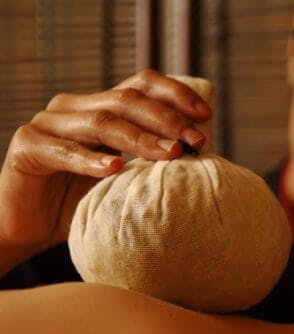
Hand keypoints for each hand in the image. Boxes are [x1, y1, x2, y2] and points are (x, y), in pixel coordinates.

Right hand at [0, 69, 211, 257]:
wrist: (31, 228)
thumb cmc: (84, 202)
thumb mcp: (127, 176)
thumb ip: (153, 157)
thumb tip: (203, 149)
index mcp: (100, 106)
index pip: (141, 85)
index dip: (175, 95)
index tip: (206, 116)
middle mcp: (74, 107)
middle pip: (126, 100)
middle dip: (167, 120)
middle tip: (196, 141)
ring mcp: (48, 124)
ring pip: (101, 122)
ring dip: (141, 139)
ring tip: (171, 154)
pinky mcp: (27, 148)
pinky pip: (63, 150)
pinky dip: (91, 160)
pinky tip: (115, 169)